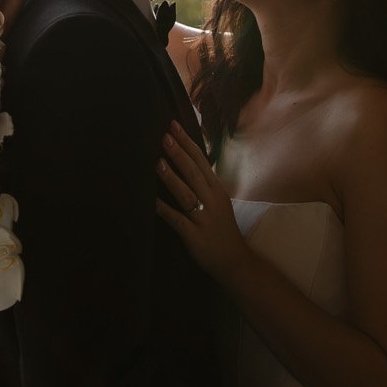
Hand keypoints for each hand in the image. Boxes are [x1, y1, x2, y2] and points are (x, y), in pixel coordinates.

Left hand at [155, 125, 247, 286]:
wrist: (234, 260)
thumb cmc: (222, 228)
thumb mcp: (218, 201)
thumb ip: (204, 183)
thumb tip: (186, 162)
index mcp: (216, 189)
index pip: (201, 161)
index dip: (187, 143)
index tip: (174, 126)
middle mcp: (211, 200)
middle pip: (194, 173)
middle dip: (179, 153)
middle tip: (165, 137)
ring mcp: (204, 217)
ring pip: (187, 193)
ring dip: (171, 178)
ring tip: (158, 162)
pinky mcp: (194, 235)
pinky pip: (177, 220)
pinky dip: (164, 210)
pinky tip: (152, 202)